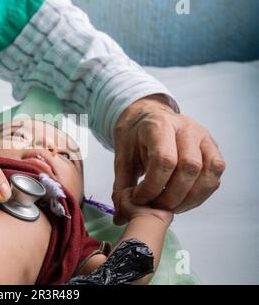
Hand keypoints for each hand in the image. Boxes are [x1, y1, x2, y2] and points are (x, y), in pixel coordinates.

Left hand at [112, 95, 224, 224]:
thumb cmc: (134, 139)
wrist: (146, 118)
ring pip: (209, 172)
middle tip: (155, 207)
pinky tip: (182, 201)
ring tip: (169, 206)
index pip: (164, 159)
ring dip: (189, 197)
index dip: (152, 186)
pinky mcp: (213, 148)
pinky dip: (201, 194)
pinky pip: (215, 175)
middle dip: (171, 195)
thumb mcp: (122, 158)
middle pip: (190, 167)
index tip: (139, 199)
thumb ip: (122, 187)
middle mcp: (186, 127)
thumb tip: (120, 218)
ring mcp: (203, 136)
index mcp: (159, 125)